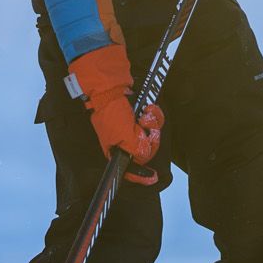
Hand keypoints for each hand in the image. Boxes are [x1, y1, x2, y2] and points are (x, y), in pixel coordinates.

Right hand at [69, 43, 163, 183]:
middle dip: (150, 137)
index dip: (140, 174)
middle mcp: (123, 141)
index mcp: (115, 149)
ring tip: (148, 112)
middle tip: (146, 124)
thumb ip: (136, 149)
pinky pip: (152, 121)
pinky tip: (149, 108)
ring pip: (150, 134)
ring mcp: (130, 127)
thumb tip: (144, 157)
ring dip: (153, 123)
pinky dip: (154, 115)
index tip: (152, 177)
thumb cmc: (112, 112)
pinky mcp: (136, 115)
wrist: (109, 85)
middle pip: (145, 149)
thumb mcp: (124, 135)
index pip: (129, 169)